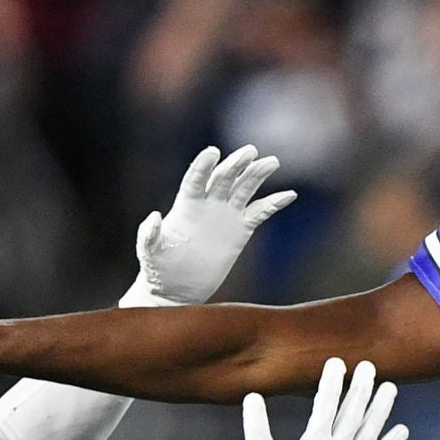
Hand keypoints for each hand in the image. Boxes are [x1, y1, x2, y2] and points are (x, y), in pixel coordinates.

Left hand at [133, 145, 296, 304]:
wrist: (178, 288)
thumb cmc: (159, 269)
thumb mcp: (150, 253)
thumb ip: (149, 236)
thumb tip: (154, 217)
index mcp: (186, 205)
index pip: (196, 179)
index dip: (203, 165)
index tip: (213, 152)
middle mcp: (208, 204)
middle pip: (225, 177)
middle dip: (237, 164)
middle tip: (250, 152)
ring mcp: (225, 215)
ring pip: (244, 188)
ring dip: (257, 175)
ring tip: (272, 162)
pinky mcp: (240, 230)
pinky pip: (259, 212)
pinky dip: (274, 203)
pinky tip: (289, 195)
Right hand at [217, 359, 407, 439]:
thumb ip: (255, 425)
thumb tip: (252, 395)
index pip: (326, 405)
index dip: (332, 382)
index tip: (336, 362)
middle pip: (354, 414)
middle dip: (362, 388)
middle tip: (369, 365)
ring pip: (370, 433)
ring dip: (381, 410)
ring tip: (391, 388)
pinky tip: (402, 430)